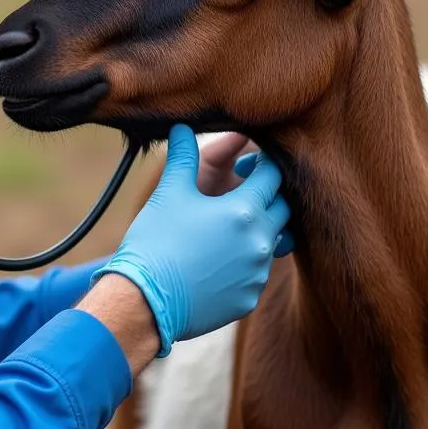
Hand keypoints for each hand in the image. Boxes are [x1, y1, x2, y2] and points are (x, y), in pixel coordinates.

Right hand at [91, 124, 291, 356]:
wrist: (144, 301)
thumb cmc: (156, 241)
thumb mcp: (169, 192)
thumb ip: (183, 157)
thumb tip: (182, 127)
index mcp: (245, 211)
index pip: (273, 176)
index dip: (260, 166)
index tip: (245, 166)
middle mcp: (260, 243)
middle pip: (283, 210)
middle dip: (268, 197)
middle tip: (242, 193)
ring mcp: (257, 274)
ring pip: (274, 243)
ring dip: (260, 230)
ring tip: (231, 227)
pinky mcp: (249, 299)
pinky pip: (258, 274)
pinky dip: (246, 262)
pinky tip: (220, 259)